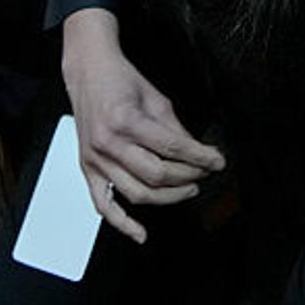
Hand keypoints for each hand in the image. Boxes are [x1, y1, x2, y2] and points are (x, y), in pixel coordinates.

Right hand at [61, 8, 224, 243]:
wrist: (88, 71)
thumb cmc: (119, 80)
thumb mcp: (155, 97)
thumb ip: (175, 128)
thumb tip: (196, 153)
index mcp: (126, 120)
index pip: (172, 148)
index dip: (200, 157)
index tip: (216, 161)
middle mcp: (109, 143)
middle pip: (156, 175)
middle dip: (188, 177)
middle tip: (204, 173)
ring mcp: (96, 159)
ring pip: (137, 193)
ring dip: (168, 197)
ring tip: (187, 189)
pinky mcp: (88, 169)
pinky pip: (103, 205)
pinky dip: (121, 224)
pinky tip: (140, 233)